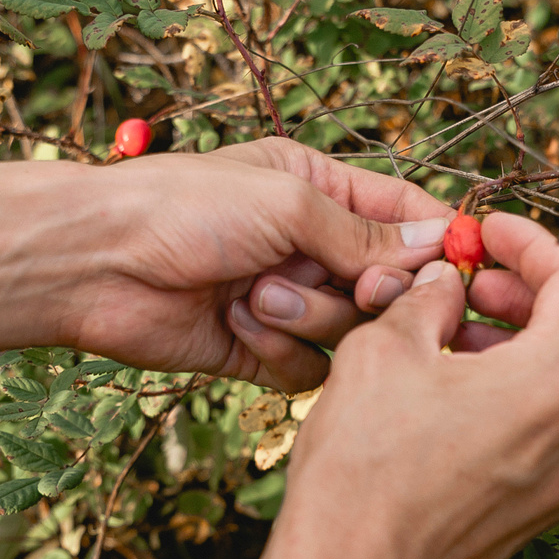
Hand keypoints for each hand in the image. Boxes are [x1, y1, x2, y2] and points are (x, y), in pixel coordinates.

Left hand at [0, 140, 457, 390]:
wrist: (94, 262)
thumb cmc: (182, 207)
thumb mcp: (287, 203)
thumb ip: (367, 235)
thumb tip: (441, 244)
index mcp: (320, 188)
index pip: (406, 216)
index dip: (440, 246)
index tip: (464, 273)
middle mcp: (309, 244)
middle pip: (388, 286)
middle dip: (367, 292)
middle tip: (354, 291)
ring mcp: (287, 299)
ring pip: (351, 334)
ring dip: (310, 318)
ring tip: (256, 296)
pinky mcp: (259, 350)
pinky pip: (307, 370)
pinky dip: (278, 352)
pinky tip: (234, 324)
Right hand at [254, 210, 558, 558]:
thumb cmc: (362, 468)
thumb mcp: (385, 350)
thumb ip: (429, 298)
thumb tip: (447, 283)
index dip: (532, 242)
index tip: (487, 233)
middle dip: (549, 293)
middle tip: (483, 283)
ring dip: (541, 341)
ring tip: (460, 332)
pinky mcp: (549, 508)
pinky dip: (534, 391)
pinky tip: (463, 386)